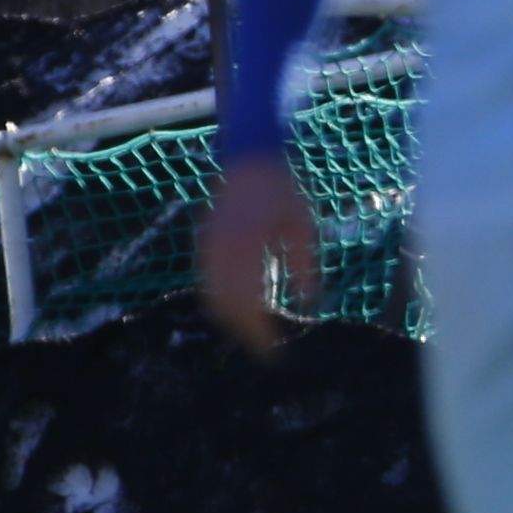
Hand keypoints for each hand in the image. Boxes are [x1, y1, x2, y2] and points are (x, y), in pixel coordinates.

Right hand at [196, 154, 320, 356]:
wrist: (252, 160)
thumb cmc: (284, 191)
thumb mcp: (303, 226)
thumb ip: (305, 265)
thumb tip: (308, 304)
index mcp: (248, 244)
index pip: (248, 301)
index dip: (258, 332)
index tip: (273, 352)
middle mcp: (222, 248)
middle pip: (227, 305)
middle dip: (244, 332)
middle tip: (266, 351)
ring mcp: (209, 246)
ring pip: (212, 297)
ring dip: (230, 320)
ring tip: (254, 336)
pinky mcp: (204, 244)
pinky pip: (207, 283)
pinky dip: (220, 303)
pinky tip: (239, 313)